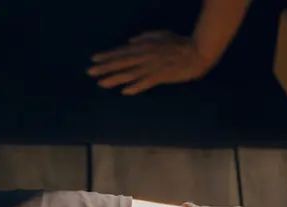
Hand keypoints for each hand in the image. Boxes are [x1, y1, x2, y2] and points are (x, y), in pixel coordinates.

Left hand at [88, 31, 214, 94]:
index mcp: (143, 46)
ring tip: (100, 83)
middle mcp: (144, 56)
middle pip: (121, 62)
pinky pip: (146, 82)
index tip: (93, 59)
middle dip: (104, 67)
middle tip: (89, 72)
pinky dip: (136, 86)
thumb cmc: (179, 43)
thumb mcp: (159, 34)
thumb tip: (130, 41)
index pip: (121, 52)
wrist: (196, 51)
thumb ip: (144, 37)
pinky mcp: (161, 76)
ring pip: (129, 73)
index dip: (107, 56)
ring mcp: (152, 67)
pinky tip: (124, 92)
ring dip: (114, 78)